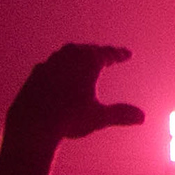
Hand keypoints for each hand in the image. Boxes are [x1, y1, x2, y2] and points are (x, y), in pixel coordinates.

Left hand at [5, 44, 142, 152]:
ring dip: (77, 56)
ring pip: (67, 54)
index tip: (127, 54)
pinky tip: (58, 74)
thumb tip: (142, 117)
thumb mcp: (99, 118)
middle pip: (87, 50)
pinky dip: (59, 67)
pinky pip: (51, 65)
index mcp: (88, 63)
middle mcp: (68, 58)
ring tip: (82, 59)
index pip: (108, 54)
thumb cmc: (69, 119)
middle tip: (107, 55)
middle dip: (98, 52)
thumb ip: (121, 115)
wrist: (32, 124)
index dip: (119, 54)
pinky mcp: (34, 75)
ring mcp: (49, 65)